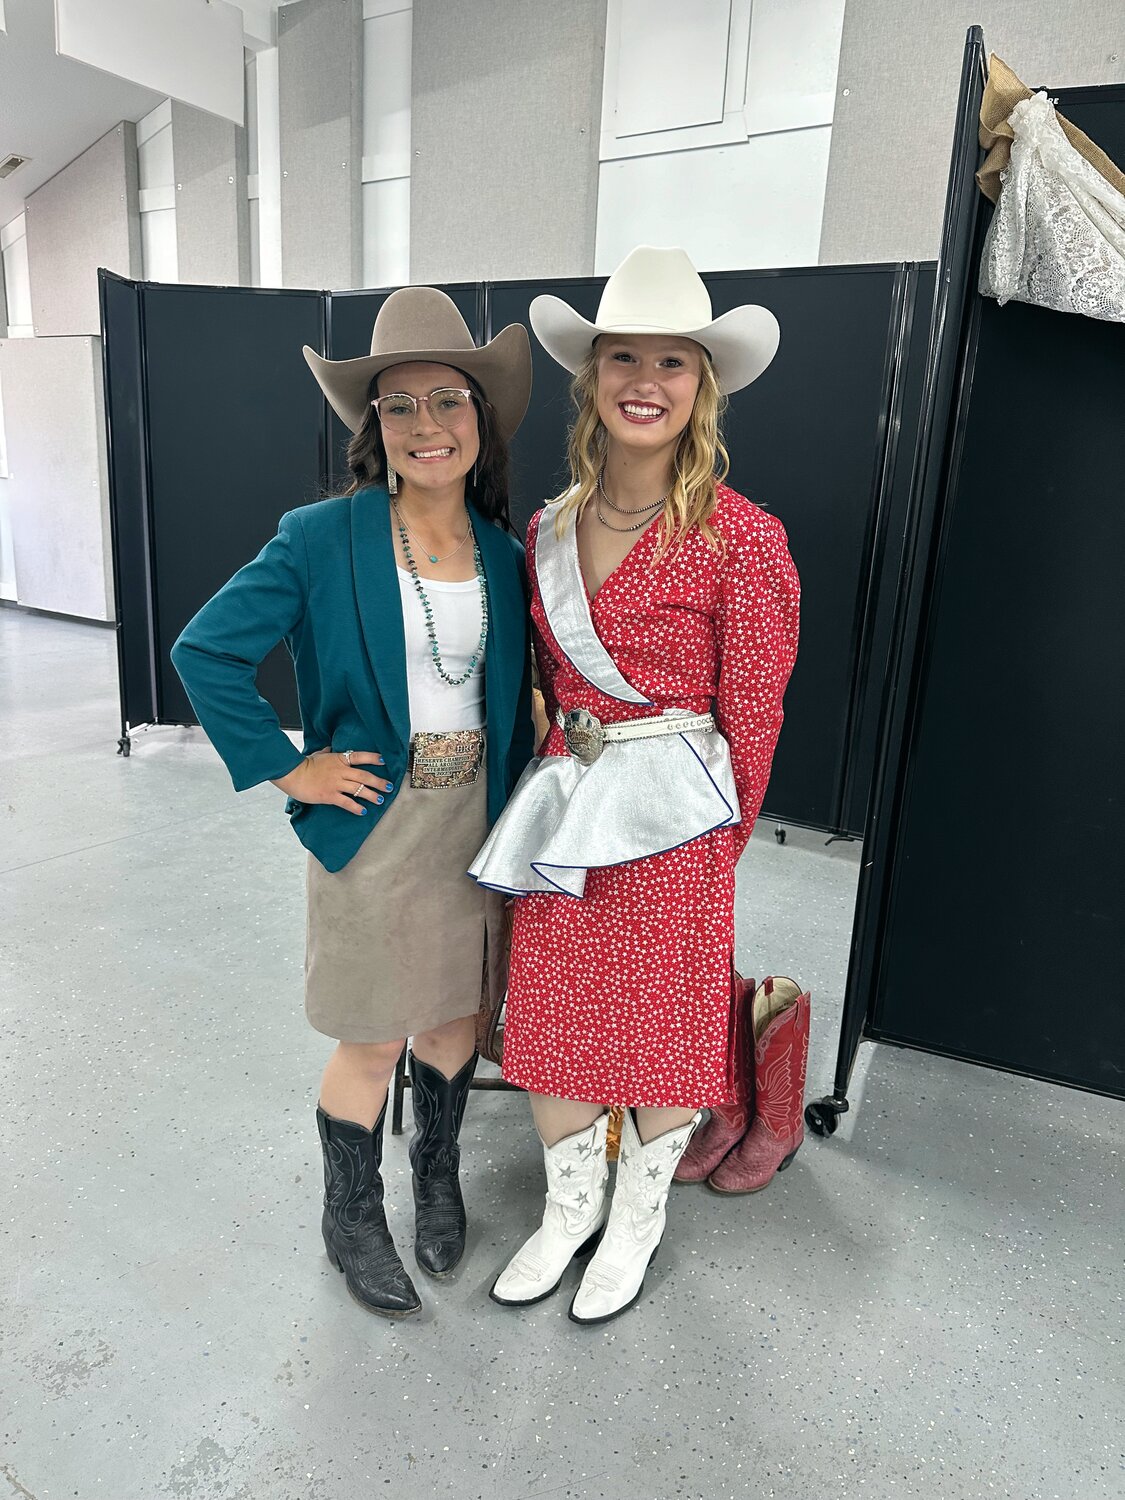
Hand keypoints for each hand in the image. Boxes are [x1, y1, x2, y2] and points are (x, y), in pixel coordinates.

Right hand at [272, 750, 391, 815]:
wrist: (292, 774)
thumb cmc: (304, 764)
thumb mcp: (318, 754)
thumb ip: (326, 752)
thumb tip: (329, 748)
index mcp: (338, 759)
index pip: (360, 756)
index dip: (373, 758)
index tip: (384, 761)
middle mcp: (340, 771)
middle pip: (365, 776)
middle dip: (379, 782)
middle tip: (389, 787)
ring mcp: (336, 783)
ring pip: (359, 789)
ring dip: (372, 795)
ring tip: (380, 800)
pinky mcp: (330, 796)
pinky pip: (347, 802)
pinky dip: (356, 807)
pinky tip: (362, 811)